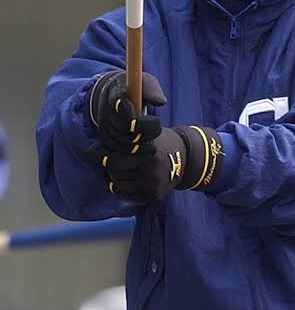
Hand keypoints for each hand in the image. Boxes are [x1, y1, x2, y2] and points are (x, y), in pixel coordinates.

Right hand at [89, 71, 165, 152]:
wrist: (117, 95)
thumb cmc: (136, 89)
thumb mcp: (145, 83)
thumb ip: (152, 90)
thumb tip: (160, 102)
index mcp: (115, 97)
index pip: (124, 112)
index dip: (141, 122)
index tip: (155, 120)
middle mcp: (106, 114)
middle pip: (125, 131)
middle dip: (146, 133)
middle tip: (158, 129)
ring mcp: (104, 130)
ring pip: (121, 146)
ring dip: (140, 148)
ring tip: (153, 144)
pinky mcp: (104, 142)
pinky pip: (113, 158)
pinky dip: (131, 159)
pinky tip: (145, 155)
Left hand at [91, 126, 224, 203]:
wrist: (186, 159)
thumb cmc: (162, 142)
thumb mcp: (151, 132)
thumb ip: (132, 132)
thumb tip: (113, 114)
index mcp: (149, 149)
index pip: (115, 156)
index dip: (101, 152)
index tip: (93, 149)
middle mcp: (151, 166)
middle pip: (115, 170)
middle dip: (107, 163)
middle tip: (102, 157)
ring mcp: (152, 182)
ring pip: (119, 183)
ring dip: (114, 175)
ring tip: (115, 167)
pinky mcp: (153, 195)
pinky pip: (126, 194)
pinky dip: (121, 187)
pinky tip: (123, 179)